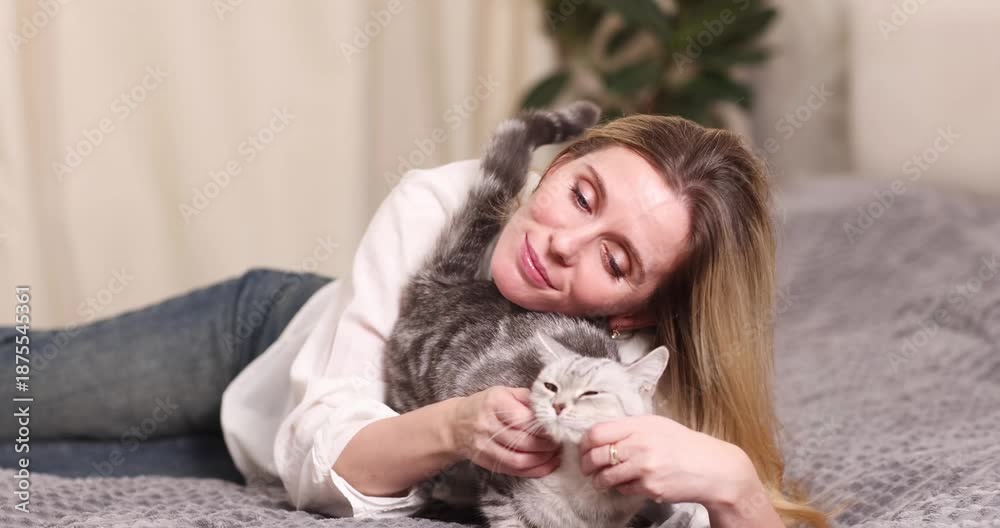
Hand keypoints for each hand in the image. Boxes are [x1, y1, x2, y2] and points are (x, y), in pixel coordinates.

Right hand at [448, 386, 561, 477]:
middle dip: (547, 444)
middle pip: (524, 441)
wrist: (456, 425)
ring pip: (520, 459)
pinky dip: (535, 470)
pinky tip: (547, 464)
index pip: (523, 418)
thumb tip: (555, 405)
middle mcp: (488, 425)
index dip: (544, 425)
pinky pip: (515, 470)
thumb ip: (528, 398)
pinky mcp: (487, 462)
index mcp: (494, 403)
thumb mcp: (504, 392)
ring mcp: (486, 447)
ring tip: (555, 452)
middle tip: (560, 440)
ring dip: (543, 459)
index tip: (558, 425)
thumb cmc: (485, 405)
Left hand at [578, 415, 757, 506]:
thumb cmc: (684, 445)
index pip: (597, 432)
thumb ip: (630, 428)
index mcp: (639, 425)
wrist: (713, 468)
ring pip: (606, 476)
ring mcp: (644, 468)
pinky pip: (623, 489)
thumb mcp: (657, 425)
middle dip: (587, 464)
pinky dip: (622, 488)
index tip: (584, 449)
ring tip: (601, 480)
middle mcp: (640, 445)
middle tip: (587, 468)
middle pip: (596, 456)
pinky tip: (630, 483)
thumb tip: (600, 435)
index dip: (585, 443)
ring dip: (599, 480)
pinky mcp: (650, 488)